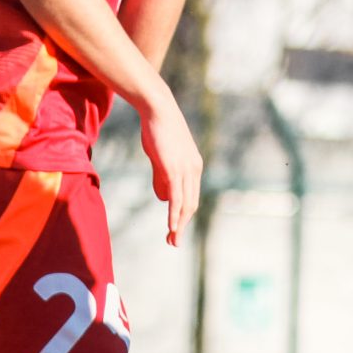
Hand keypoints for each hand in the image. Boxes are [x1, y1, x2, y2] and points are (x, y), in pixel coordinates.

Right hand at [137, 89, 203, 245]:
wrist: (158, 111)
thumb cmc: (157, 132)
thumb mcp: (161, 159)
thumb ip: (162, 178)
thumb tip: (163, 198)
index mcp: (193, 168)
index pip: (191, 198)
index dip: (183, 215)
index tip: (175, 230)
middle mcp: (194, 170)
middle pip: (191, 205)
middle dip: (182, 225)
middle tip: (173, 241)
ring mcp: (186, 169)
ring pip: (185, 204)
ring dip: (178, 224)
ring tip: (172, 240)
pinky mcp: (175, 168)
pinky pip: (176, 196)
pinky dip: (174, 213)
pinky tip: (171, 226)